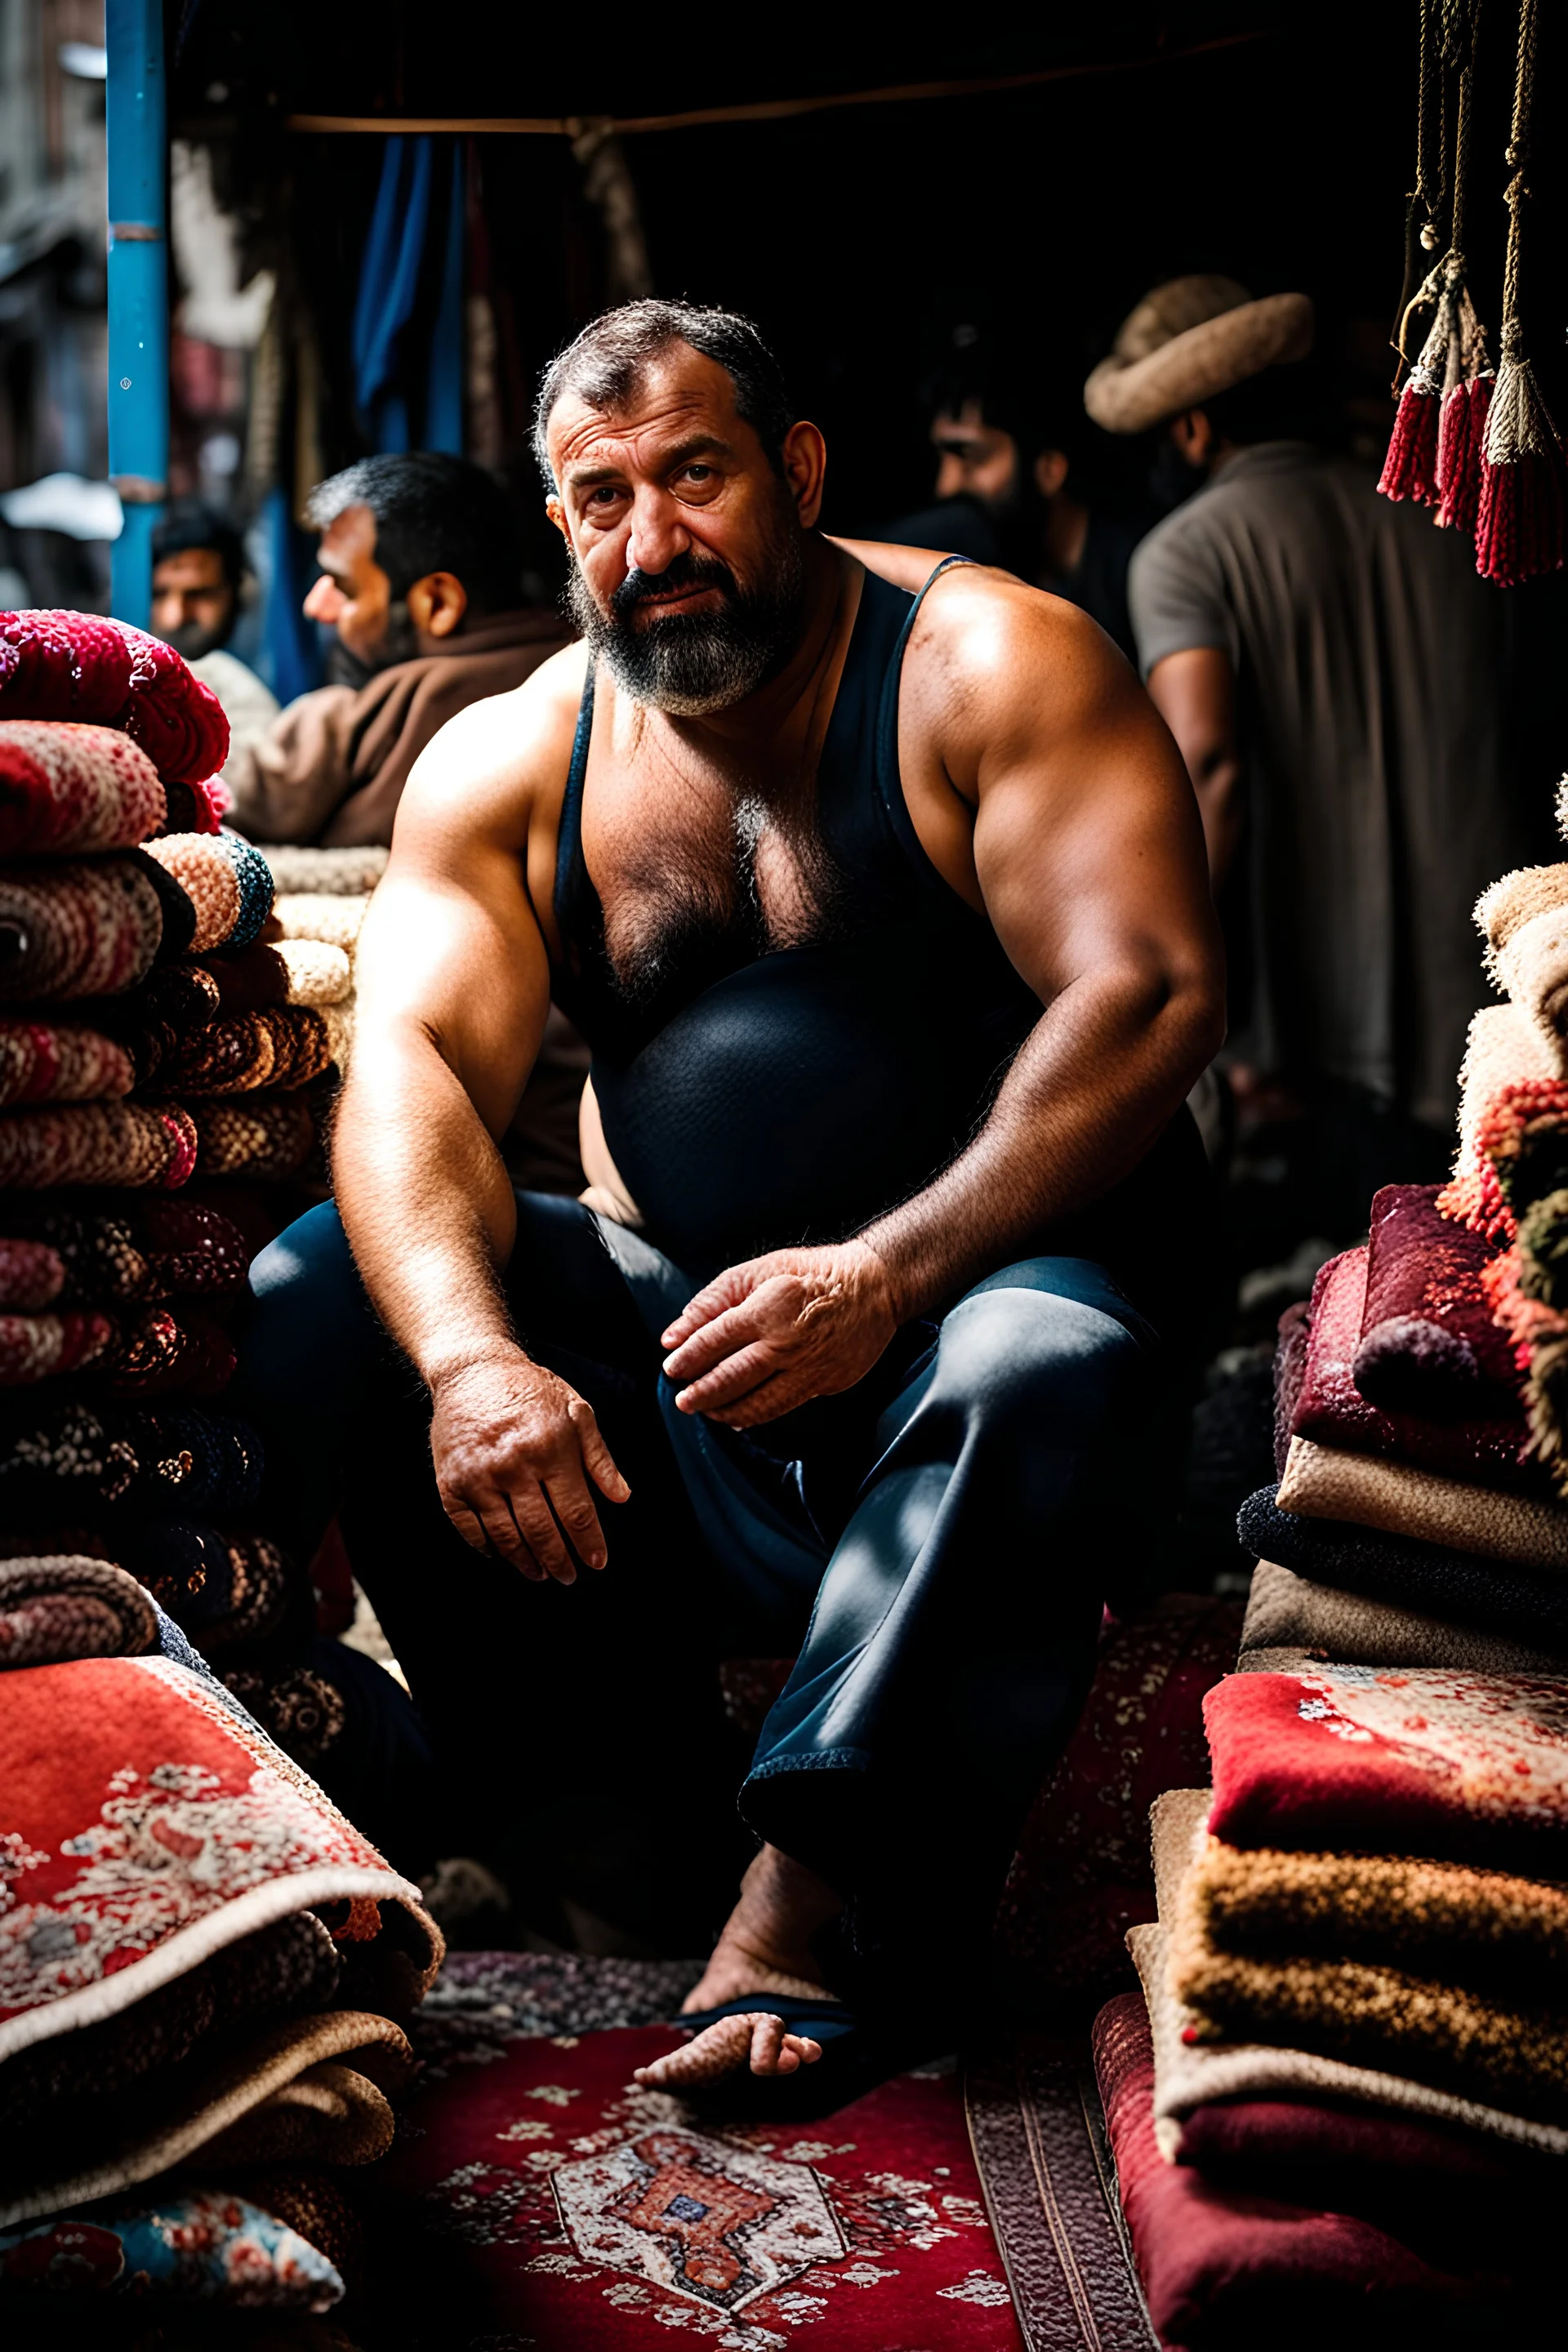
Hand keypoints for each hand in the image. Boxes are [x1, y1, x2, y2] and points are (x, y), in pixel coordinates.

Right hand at [428, 1349, 629, 1582]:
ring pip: (506, 1537)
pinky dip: (488, 1549)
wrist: (472, 1369)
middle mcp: (514, 1466)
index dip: (589, 1542)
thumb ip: (599, 1457)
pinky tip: (502, 1555)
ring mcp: (478, 1478)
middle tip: (568, 1576)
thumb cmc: (529, 1389)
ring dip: (526, 1562)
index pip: (576, 1511)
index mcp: (550, 1449)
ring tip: (540, 1572)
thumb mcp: (576, 1411)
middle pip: (542, 1531)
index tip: (596, 1562)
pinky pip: (470, 1530)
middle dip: (559, 1560)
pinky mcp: (450, 1484)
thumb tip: (621, 1496)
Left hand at [660, 1241, 898, 1426]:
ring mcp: (809, 1367)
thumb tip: (674, 1334)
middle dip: (700, 1393)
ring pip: (758, 1403)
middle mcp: (787, 1342)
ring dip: (725, 1411)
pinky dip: (756, 1415)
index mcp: (767, 1308)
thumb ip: (713, 1300)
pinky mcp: (826, 1383)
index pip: (714, 1341)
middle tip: (682, 1401)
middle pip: (732, 1378)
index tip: (671, 1368)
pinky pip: (784, 1406)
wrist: (875, 1287)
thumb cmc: (812, 1274)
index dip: (688, 1358)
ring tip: (706, 1411)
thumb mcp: (760, 1270)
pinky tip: (739, 1416)